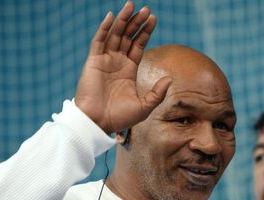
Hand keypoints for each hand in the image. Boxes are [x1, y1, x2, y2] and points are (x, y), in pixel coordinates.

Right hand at [75, 1, 171, 133]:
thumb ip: (157, 93)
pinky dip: (104, 28)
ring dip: (123, 20)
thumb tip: (170, 79)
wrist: (98, 123)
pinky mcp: (93, 61)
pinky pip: (99, 41)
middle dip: (137, 22)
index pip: (138, 45)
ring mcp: (104, 60)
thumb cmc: (119, 118)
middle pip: (127, 36)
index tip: (153, 19)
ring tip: (132, 6)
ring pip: (114, 34)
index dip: (145, 32)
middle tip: (146, 9)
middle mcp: (117, 62)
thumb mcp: (145, 107)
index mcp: (128, 70)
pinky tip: (111, 16)